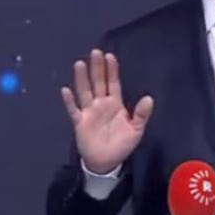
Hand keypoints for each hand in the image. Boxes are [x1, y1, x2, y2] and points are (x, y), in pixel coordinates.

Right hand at [61, 49, 153, 173]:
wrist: (106, 162)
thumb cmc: (121, 145)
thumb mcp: (136, 130)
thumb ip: (142, 114)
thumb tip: (149, 98)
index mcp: (115, 104)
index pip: (113, 83)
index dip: (111, 70)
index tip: (110, 56)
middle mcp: (100, 104)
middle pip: (98, 82)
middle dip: (97, 68)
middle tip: (96, 52)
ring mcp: (89, 112)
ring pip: (85, 91)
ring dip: (82, 78)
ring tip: (80, 64)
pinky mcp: (79, 122)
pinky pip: (73, 110)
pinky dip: (69, 101)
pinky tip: (65, 90)